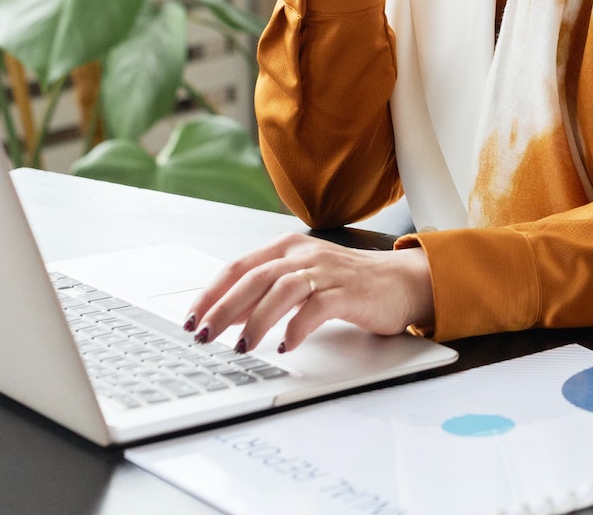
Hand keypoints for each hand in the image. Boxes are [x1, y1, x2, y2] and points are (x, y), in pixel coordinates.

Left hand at [182, 235, 433, 352]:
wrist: (401, 282)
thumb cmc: (347, 284)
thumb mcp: (302, 279)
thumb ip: (267, 291)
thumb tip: (225, 316)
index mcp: (287, 248)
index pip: (238, 267)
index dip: (211, 293)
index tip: (191, 318)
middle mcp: (304, 254)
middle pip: (254, 278)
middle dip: (224, 308)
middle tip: (204, 335)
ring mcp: (327, 271)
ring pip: (282, 289)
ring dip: (257, 320)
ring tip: (242, 346)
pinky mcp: (348, 292)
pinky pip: (317, 307)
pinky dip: (298, 326)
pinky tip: (287, 344)